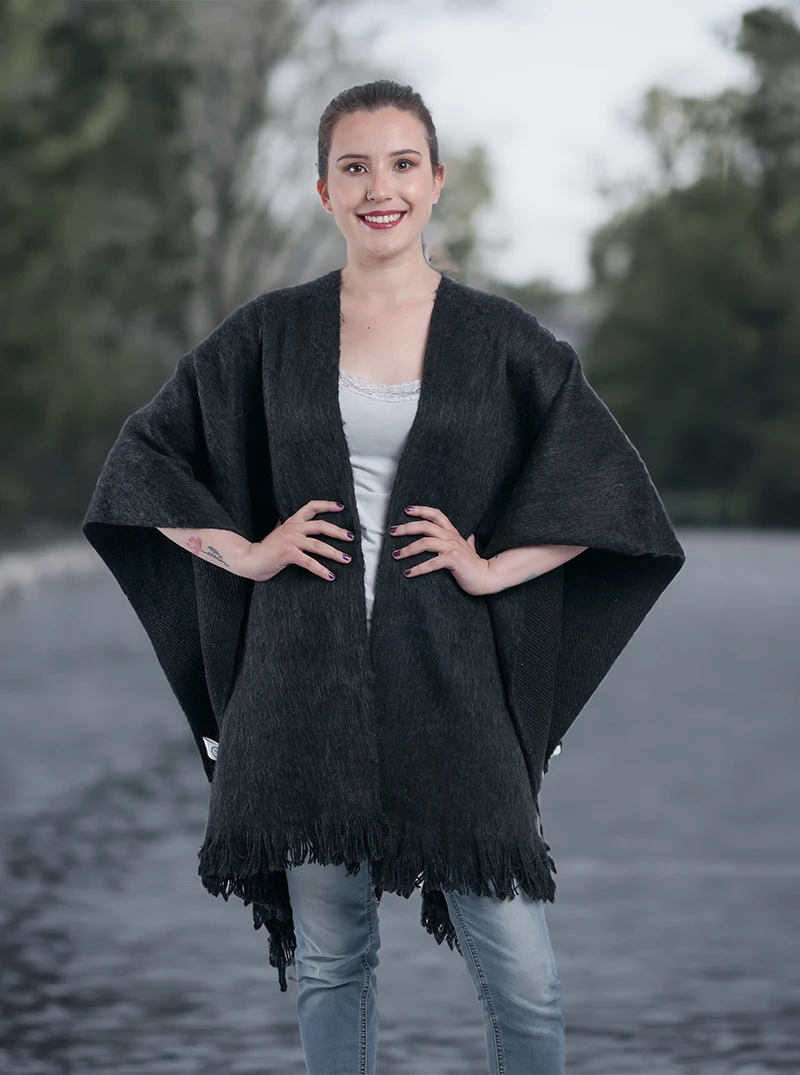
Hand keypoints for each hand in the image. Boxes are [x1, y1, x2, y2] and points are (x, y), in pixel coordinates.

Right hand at [238, 499, 353, 581]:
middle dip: (338, 532)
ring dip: (335, 553)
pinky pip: (309, 562)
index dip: (327, 504)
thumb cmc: (266, 550)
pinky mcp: (288, 554)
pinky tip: (331, 576)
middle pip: (321, 526)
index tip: (341, 506)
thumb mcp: (280, 534)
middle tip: (351, 537)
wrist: (249, 559)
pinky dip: (321, 570)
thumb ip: (291, 529)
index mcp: (292, 522)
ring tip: (347, 559)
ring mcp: (290, 540)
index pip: (311, 506)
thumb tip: (303, 526)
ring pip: (318, 545)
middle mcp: (293, 528)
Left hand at [388, 505, 493, 596]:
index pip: (436, 515)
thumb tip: (471, 537)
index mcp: (452, 533)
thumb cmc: (476, 565)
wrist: (488, 577)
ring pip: (425, 542)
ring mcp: (452, 548)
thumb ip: (468, 542)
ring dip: (408, 549)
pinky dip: (417, 568)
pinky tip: (408, 573)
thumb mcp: (470, 549)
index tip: (406, 510)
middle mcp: (451, 537)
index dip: (421, 510)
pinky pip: (431, 563)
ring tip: (396, 555)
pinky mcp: (453, 561)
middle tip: (392, 532)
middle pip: (425, 526)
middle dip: (406, 528)